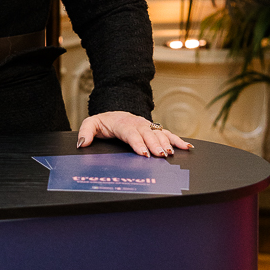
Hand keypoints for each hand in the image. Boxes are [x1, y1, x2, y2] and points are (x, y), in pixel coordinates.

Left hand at [77, 111, 192, 157]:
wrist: (116, 113)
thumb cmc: (104, 122)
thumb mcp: (91, 124)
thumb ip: (85, 132)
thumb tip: (83, 143)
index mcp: (123, 124)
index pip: (131, 134)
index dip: (138, 144)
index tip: (144, 153)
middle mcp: (138, 125)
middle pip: (148, 135)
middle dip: (155, 145)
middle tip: (161, 156)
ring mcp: (147, 126)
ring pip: (159, 134)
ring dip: (167, 144)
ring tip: (172, 154)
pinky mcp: (154, 130)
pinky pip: (167, 134)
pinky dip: (178, 140)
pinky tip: (187, 147)